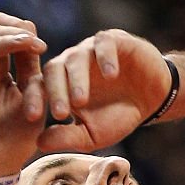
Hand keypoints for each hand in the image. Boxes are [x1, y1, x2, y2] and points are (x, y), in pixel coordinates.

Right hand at [0, 13, 47, 179]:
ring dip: (3, 41)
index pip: (8, 37)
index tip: (42, 44)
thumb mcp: (33, 104)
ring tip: (24, 41)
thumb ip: (33, 75)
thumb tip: (36, 43)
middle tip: (34, 42)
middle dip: (14, 32)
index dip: (23, 33)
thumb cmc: (14, 141)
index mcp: (0, 71)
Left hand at [38, 29, 171, 151]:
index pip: (39, 87)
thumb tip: (39, 143)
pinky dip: (106, 58)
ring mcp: (91, 50)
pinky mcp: (114, 41)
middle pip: (54, 70)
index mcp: (60, 83)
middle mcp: (71, 64)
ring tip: (81, 101)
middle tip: (60, 114)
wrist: (152, 99)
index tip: (32, 118)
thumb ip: (68, 138)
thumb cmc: (118, 116)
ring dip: (77, 79)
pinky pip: (104, 44)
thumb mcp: (93, 134)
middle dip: (55, 92)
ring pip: (76, 58)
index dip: (33, 100)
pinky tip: (111, 75)